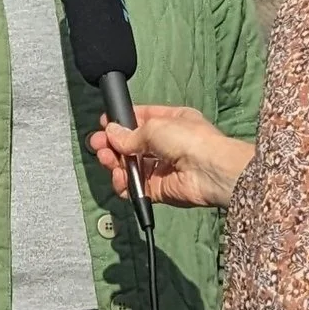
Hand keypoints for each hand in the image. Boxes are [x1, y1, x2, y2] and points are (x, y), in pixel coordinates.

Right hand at [89, 105, 255, 209]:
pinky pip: (137, 187)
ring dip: (116, 164)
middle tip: (98, 146)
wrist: (210, 172)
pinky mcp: (160, 189)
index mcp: (171, 122)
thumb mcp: (155, 127)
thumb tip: (111, 133)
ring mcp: (164, 167)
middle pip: (132, 145)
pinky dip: (125, 185)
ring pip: (132, 167)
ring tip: (108, 161)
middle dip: (113, 145)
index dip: (122, 123)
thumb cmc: (190, 140)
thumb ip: (130, 133)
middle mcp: (167, 144)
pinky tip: (120, 179)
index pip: (141, 120)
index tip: (104, 125)